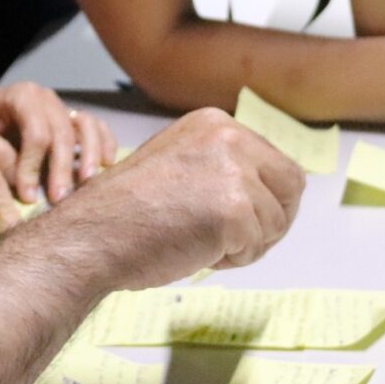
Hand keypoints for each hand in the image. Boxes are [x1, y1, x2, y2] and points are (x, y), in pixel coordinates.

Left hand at [0, 70, 118, 204]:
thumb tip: (19, 179)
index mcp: (22, 96)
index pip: (37, 132)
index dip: (34, 166)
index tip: (26, 196)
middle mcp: (47, 98)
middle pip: (64, 133)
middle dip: (63, 169)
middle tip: (58, 200)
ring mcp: (62, 107)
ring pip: (87, 127)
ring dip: (90, 156)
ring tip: (87, 184)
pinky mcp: (72, 120)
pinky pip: (97, 127)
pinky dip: (105, 143)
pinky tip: (107, 165)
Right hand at [9, 108, 303, 293]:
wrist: (93, 235)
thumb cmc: (126, 212)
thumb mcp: (179, 164)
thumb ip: (220, 167)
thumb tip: (270, 188)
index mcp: (214, 123)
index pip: (277, 164)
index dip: (266, 201)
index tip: (241, 220)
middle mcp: (228, 138)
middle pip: (291, 188)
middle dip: (270, 221)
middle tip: (234, 241)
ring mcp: (233, 173)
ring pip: (276, 222)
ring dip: (246, 244)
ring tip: (201, 244)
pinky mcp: (234, 210)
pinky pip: (256, 247)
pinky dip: (232, 260)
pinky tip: (197, 253)